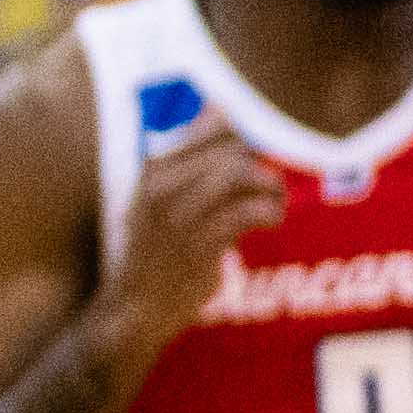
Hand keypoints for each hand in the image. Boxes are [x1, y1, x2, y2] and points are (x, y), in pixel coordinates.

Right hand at [101, 129, 283, 333]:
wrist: (136, 305)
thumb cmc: (158, 248)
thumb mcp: (163, 197)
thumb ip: (192, 158)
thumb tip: (221, 107)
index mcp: (152, 169)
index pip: (208, 127)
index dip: (244, 136)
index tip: (256, 155)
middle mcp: (161, 186)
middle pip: (229, 150)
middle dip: (261, 165)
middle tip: (271, 185)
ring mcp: (178, 214)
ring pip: (238, 174)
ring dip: (270, 186)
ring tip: (276, 202)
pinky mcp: (199, 244)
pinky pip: (247, 211)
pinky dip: (270, 211)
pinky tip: (272, 219)